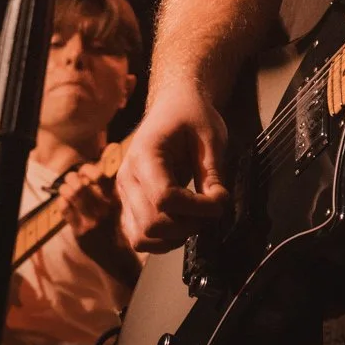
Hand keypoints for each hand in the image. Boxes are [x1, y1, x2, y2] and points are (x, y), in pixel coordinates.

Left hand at [60, 162, 121, 239]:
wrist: (114, 253)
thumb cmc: (112, 224)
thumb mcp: (115, 206)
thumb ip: (105, 191)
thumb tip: (84, 172)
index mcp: (114, 200)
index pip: (100, 177)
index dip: (88, 169)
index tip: (83, 171)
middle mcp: (104, 209)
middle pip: (80, 185)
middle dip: (71, 178)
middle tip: (70, 178)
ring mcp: (91, 221)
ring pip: (71, 196)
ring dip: (64, 189)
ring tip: (64, 189)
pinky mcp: (80, 231)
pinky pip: (65, 209)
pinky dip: (61, 201)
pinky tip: (64, 202)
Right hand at [115, 86, 229, 253]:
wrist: (173, 104)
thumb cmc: (192, 115)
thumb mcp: (210, 137)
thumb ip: (212, 174)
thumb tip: (218, 205)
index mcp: (146, 155)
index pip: (165, 198)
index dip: (198, 208)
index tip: (220, 200)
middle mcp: (127, 177)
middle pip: (152, 224)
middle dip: (188, 225)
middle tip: (210, 211)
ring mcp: (124, 193)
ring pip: (141, 238)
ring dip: (174, 237)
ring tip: (196, 218)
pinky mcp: (128, 204)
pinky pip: (137, 236)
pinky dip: (161, 240)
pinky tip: (182, 223)